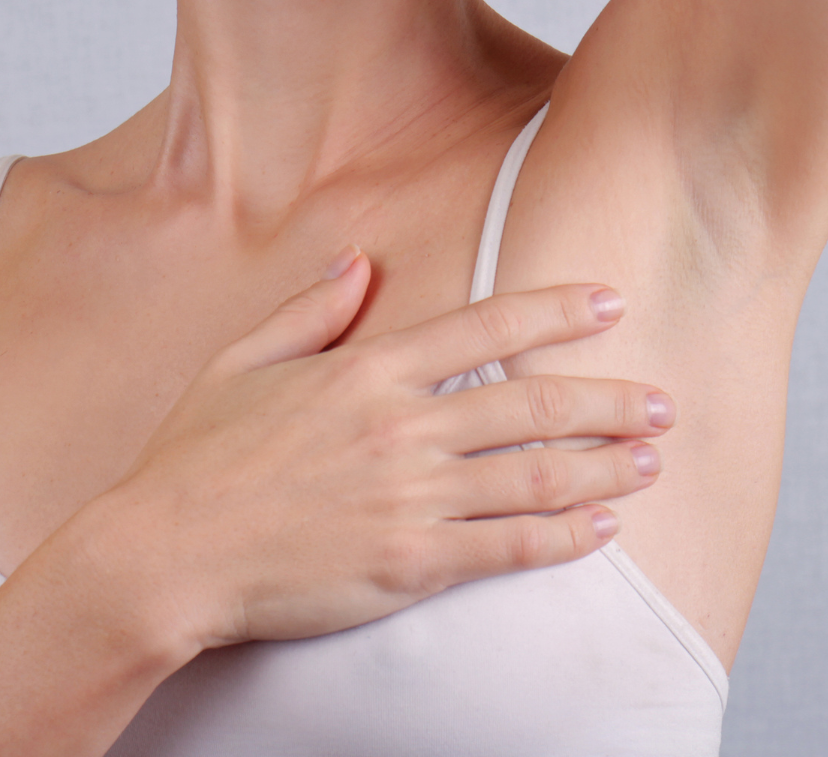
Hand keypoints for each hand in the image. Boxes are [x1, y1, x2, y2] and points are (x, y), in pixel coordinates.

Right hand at [108, 247, 672, 653]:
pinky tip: (600, 527)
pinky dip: (562, 536)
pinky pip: (506, 548)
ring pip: (534, 475)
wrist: (164, 553)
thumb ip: (308, 309)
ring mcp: (408, 497)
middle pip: (530, 402)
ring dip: (603, 465)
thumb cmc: (195, 458)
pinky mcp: (407, 564)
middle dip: (608, 398)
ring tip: (651, 459)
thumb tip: (357, 262)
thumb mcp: (240, 362)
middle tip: (663, 400)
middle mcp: (399, 427)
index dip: (556, 311)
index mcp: (364, 371)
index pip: (483, 327)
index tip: (609, 302)